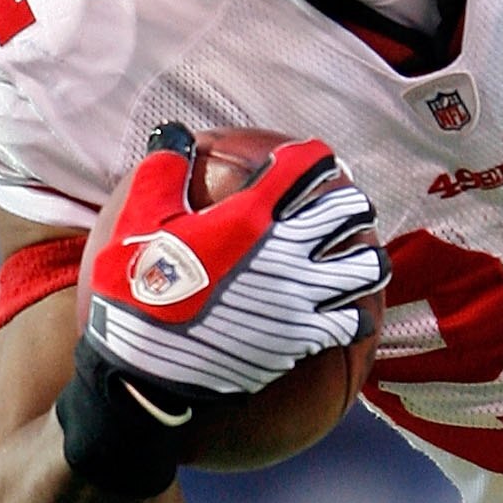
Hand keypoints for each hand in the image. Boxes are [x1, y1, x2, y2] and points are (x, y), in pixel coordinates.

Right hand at [85, 124, 383, 393]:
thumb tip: (173, 133)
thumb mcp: (136, 218)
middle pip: (349, 211)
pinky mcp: (304, 338)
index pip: (306, 167)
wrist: (143, 369)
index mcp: (248, 215)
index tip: (312, 161)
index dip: (314, 157)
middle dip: (349, 204)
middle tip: (341, 209)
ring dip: (366, 257)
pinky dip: (356, 313)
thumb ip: (163, 167)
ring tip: (355, 259)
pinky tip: (347, 312)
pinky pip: (354, 320)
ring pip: (367, 266)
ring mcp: (300, 297)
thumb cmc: (135, 290)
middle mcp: (285, 252)